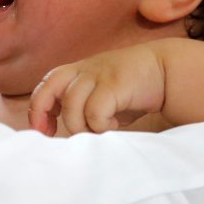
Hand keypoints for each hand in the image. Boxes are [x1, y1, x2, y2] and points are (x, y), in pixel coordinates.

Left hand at [28, 43, 165, 136]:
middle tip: (53, 134)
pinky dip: (101, 124)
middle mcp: (83, 69)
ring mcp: (98, 74)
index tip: (44, 130)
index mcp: (77, 71)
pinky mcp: (114, 83)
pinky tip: (114, 122)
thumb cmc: (131, 89)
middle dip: (43, 113)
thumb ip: (81, 107)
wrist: (166, 69)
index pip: (45, 85)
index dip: (38, 108)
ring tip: (100, 128)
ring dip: (82, 126)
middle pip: (49, 89)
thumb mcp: (101, 94)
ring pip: (72, 106)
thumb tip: (62, 132)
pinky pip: (95, 111)